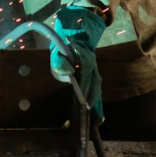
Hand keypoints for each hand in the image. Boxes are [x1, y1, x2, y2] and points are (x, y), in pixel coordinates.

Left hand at [50, 6, 105, 124]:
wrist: (77, 34)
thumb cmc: (64, 45)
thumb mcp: (58, 50)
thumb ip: (59, 61)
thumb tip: (65, 73)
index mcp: (85, 62)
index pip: (86, 80)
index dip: (85, 93)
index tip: (85, 106)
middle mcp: (93, 69)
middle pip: (94, 89)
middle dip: (93, 105)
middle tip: (91, 122)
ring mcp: (95, 73)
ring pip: (97, 92)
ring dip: (97, 107)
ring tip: (95, 123)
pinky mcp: (95, 77)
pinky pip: (96, 92)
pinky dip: (97, 105)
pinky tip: (97, 118)